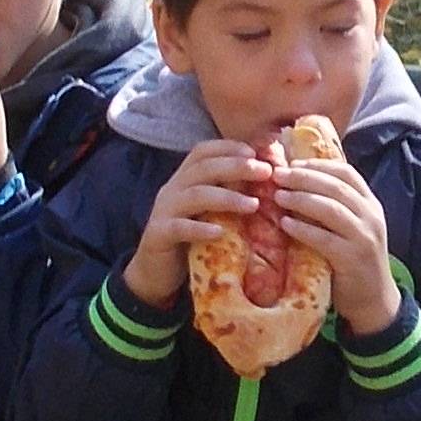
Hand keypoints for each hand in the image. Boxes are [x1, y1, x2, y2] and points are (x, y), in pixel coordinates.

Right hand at [123, 141, 265, 308]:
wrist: (155, 273)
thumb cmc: (191, 241)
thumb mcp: (210, 213)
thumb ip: (229, 195)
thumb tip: (265, 180)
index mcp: (184, 179)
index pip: (203, 152)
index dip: (228, 147)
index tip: (254, 152)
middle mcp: (173, 189)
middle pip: (203, 168)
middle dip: (236, 167)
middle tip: (264, 172)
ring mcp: (164, 211)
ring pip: (195, 195)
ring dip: (227, 197)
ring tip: (254, 205)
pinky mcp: (159, 235)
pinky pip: (179, 228)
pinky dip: (200, 228)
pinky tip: (220, 232)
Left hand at [271, 141, 401, 337]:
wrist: (374, 299)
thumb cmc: (354, 261)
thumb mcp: (351, 228)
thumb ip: (334, 207)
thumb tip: (298, 183)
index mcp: (371, 204)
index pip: (346, 173)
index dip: (317, 165)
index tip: (292, 163)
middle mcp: (371, 216)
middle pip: (336, 186)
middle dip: (304, 177)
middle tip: (277, 175)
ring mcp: (364, 237)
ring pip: (331, 208)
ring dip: (301, 198)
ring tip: (277, 195)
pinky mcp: (352, 259)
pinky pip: (324, 238)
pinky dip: (303, 228)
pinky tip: (285, 223)